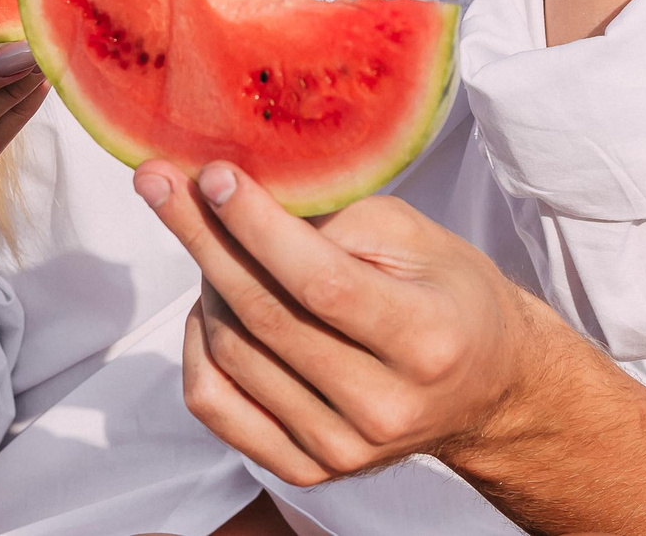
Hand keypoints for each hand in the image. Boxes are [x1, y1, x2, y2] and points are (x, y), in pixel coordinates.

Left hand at [135, 160, 570, 486]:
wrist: (486, 389)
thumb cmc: (450, 295)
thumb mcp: (417, 236)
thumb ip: (336, 217)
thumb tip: (241, 196)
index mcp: (426, 340)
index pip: (321, 283)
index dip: (257, 227)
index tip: (213, 175)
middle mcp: (383, 407)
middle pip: (265, 318)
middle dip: (203, 238)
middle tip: (160, 182)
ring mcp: (342, 449)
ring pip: (231, 354)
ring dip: (206, 283)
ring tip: (212, 238)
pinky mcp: (307, 469)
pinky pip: (215, 404)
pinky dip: (197, 346)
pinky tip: (211, 302)